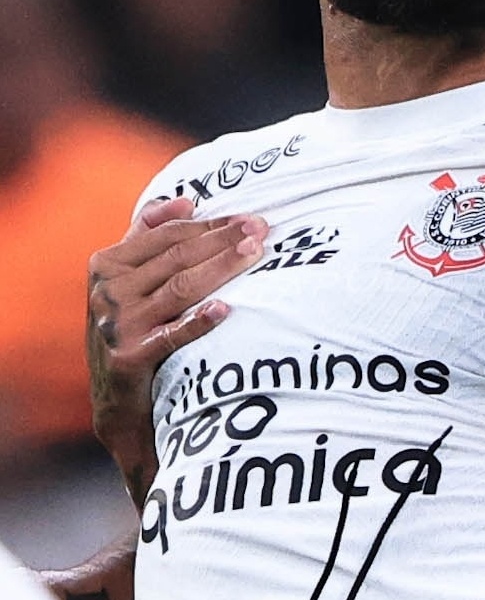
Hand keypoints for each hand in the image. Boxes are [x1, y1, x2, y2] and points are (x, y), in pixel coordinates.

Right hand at [88, 196, 266, 502]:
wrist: (116, 398)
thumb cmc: (133, 328)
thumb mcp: (127, 280)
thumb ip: (146, 235)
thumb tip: (185, 201)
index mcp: (106, 264)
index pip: (168, 236)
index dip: (210, 225)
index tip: (249, 218)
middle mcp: (108, 291)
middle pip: (178, 258)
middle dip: (223, 241)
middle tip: (262, 229)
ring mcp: (118, 325)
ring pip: (180, 288)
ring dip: (221, 268)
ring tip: (256, 254)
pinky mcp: (130, 358)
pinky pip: (171, 336)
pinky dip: (198, 322)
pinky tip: (226, 309)